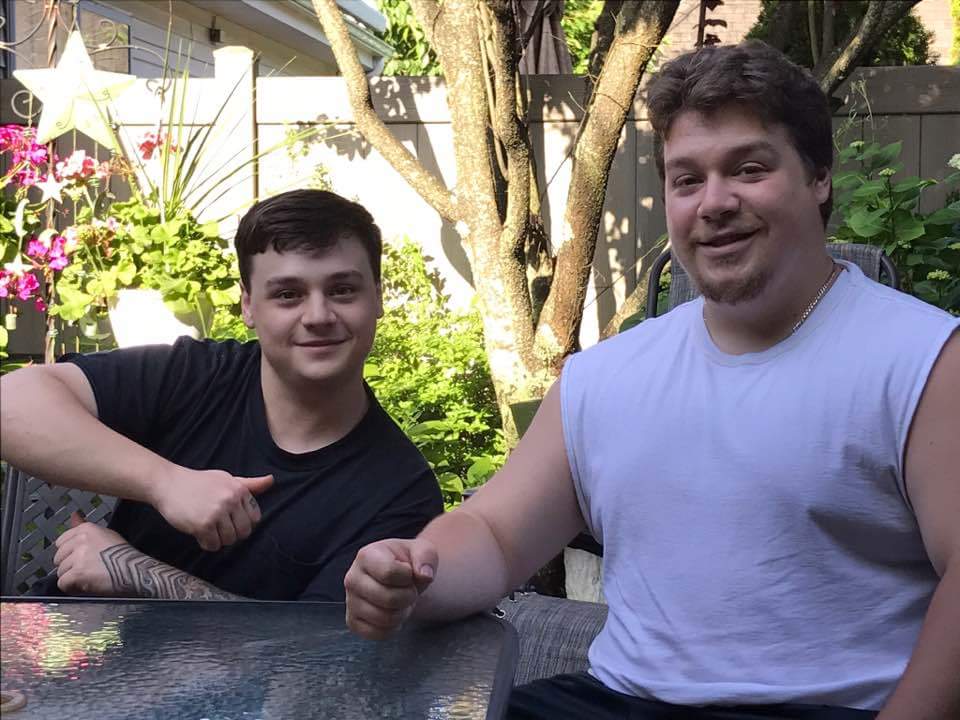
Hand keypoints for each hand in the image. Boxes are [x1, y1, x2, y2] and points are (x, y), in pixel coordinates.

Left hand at [54, 512, 130, 595]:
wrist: (135, 571)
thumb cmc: (123, 555)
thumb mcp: (105, 534)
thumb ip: (84, 527)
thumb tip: (74, 515)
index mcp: (86, 529)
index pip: (60, 543)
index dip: (71, 554)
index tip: (84, 558)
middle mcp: (81, 539)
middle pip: (58, 558)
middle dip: (70, 566)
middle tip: (89, 569)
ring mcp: (79, 556)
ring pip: (60, 572)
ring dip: (73, 578)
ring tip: (91, 577)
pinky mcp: (78, 573)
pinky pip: (63, 584)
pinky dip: (73, 589)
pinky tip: (87, 585)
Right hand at [152, 466, 272, 551]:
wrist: (168, 483)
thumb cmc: (199, 483)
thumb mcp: (226, 479)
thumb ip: (249, 484)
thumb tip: (271, 480)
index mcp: (239, 489)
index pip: (254, 518)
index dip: (243, 523)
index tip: (230, 520)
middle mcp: (230, 500)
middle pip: (243, 532)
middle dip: (232, 534)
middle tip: (219, 528)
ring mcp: (217, 513)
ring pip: (229, 540)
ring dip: (218, 539)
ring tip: (208, 529)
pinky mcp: (202, 525)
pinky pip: (213, 545)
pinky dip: (207, 544)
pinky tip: (199, 533)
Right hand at [344, 538, 437, 639]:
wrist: (399, 577)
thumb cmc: (408, 563)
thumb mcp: (423, 551)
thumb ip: (426, 557)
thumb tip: (424, 575)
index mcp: (366, 556)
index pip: (389, 573)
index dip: (408, 577)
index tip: (409, 572)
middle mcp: (352, 578)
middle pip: (388, 599)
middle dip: (408, 596)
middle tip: (409, 590)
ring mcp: (350, 601)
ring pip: (384, 618)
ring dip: (402, 613)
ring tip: (401, 601)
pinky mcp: (353, 622)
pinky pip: (378, 634)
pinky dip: (393, 628)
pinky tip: (393, 613)